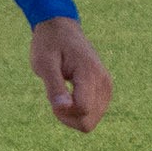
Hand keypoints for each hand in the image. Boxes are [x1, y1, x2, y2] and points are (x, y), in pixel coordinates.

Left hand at [31, 16, 111, 132]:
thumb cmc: (49, 44)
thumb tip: (63, 108)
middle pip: (88, 122)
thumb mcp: (44, 63)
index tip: (51, 97)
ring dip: (72, 115)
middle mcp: (104, 83)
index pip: (83, 110)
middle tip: (55, 97)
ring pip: (91, 122)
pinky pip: (93, 114)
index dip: (63, 112)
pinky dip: (78, 111)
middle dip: (68, 117)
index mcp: (89, 74)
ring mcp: (107, 87)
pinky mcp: (105, 90)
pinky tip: (69, 94)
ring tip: (62, 93)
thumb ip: (54, 86)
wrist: (61, 28)